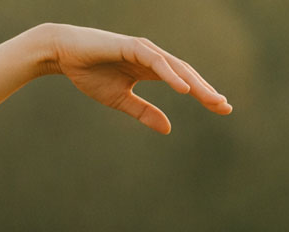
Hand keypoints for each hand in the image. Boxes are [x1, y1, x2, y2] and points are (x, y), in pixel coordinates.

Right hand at [46, 24, 231, 133]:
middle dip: (206, 90)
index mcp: (152, 69)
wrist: (64, 55)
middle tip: (225, 107)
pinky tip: (183, 88)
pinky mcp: (132, 46)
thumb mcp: (120, 100)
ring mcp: (144, 50)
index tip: (222, 109)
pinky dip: (170, 75)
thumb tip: (169, 128)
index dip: (203, 95)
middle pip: (186, 74)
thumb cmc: (89, 74)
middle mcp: (153, 57)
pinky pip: (156, 62)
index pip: (184, 82)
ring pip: (176, 67)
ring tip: (211, 99)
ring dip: (194, 84)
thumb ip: (144, 112)